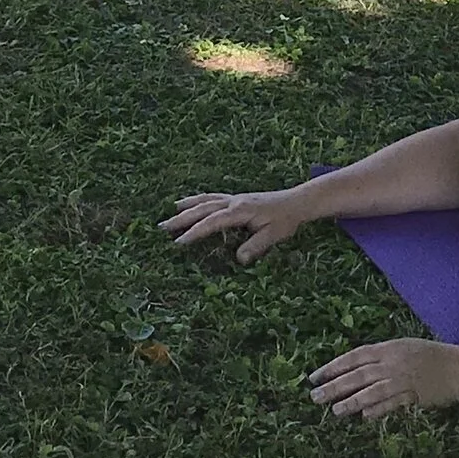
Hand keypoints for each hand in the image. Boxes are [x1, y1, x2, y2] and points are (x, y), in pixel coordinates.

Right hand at [164, 186, 324, 265]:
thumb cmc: (285, 220)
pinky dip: (198, 200)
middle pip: (202, 208)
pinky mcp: (236, 199)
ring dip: (187, 206)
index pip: (212, 222)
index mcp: (240, 211)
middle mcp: (233, 202)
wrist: (296, 202)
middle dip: (181, 218)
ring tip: (170, 212)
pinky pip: (211, 198)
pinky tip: (190, 204)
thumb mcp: (274, 235)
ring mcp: (233, 198)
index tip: (178, 243)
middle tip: (162, 228)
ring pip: (205, 200)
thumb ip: (256, 246)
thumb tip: (239, 259)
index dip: (195, 232)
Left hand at [305, 337, 458, 419]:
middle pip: (357, 375)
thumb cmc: (433, 357)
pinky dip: (378, 409)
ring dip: (352, 401)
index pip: (354, 357)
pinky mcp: (415, 394)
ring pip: (371, 391)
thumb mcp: (405, 349)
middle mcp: (393, 362)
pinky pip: (392, 403)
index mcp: (389, 348)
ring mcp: (403, 378)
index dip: (333, 366)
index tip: (315, 376)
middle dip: (334, 385)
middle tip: (314, 396)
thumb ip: (382, 358)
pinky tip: (364, 417)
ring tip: (335, 410)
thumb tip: (358, 371)